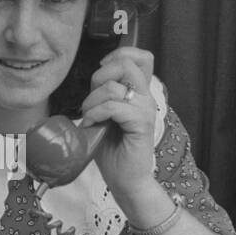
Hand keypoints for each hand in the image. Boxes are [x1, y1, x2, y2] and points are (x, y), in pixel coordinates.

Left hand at [80, 46, 160, 213]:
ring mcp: (145, 110)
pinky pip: (113, 107)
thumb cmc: (114, 150)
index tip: (102, 70)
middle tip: (92, 100)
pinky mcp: (141, 125)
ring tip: (89, 118)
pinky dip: (96, 114)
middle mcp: (146, 97)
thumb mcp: (105, 115)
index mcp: (140, 93)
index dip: (120, 54)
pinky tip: (91, 125)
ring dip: (92, 102)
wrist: (126, 180)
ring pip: (114, 87)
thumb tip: (92, 78)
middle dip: (100, 77)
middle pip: (127, 64)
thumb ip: (104, 95)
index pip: (142, 57)